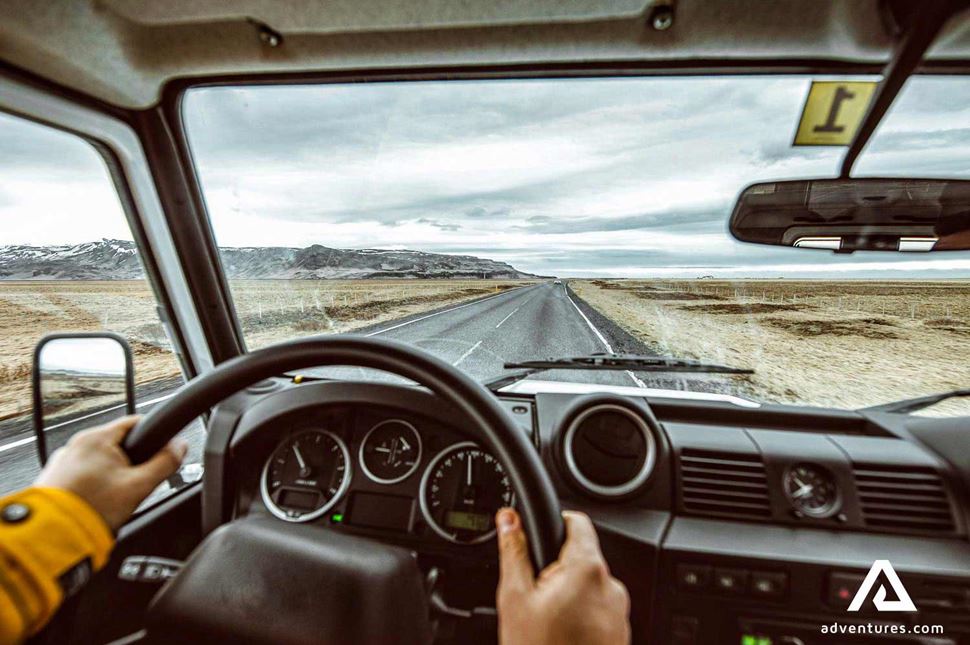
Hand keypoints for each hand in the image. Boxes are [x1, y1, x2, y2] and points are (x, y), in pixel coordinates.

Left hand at [35, 416, 186, 530]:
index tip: (162, 452)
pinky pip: (83, 474)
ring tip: (113, 498)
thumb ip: (165, 463)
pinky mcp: (54, 478)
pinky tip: (97, 502)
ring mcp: (62, 461)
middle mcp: (76, 444)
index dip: (155, 436)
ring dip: (112, 475)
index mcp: (97, 438)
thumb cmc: (91, 509)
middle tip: (136, 484)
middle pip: (118, 445)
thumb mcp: (139, 486)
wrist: (53, 536)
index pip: (136, 423)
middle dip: (132, 462)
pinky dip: (93, 485)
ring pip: (100, 461)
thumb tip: (180, 447)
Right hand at [495, 508, 630, 644]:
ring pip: (587, 588)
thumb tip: (509, 519)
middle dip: (555, 572)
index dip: (554, 523)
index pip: (577, 522)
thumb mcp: (515, 599)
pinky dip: (578, 619)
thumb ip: (514, 552)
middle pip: (580, 559)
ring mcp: (619, 614)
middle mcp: (612, 588)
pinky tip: (560, 639)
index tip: (537, 537)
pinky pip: (597, 613)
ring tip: (546, 626)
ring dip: (567, 597)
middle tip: (534, 599)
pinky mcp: (620, 635)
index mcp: (588, 569)